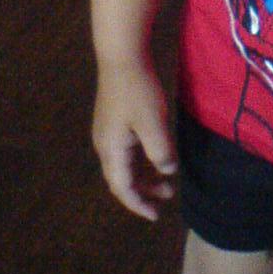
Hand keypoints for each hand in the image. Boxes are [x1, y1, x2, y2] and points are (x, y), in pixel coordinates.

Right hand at [92, 58, 177, 220]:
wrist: (122, 58)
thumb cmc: (138, 91)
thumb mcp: (153, 124)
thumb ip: (160, 152)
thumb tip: (167, 171)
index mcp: (111, 150)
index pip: (122, 188)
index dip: (138, 204)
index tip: (155, 215)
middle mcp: (105, 146)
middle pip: (122, 179)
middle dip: (143, 192)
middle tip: (167, 196)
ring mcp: (108, 133)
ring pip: (126, 165)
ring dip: (145, 175)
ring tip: (167, 180)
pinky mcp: (115, 122)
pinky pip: (128, 151)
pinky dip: (142, 160)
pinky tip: (158, 157)